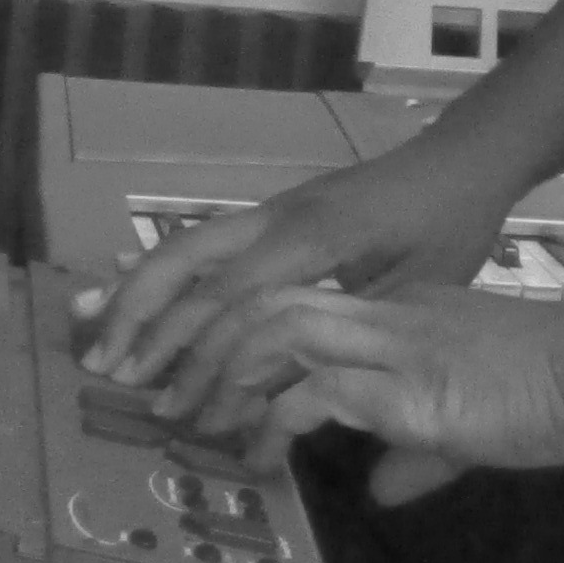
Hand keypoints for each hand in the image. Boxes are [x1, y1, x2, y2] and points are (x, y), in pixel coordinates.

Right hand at [70, 137, 502, 427]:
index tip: (164, 401)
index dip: (190, 352)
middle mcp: (277, 217)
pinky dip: (164, 265)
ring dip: (140, 290)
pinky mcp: (274, 212)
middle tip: (103, 371)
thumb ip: (351, 332)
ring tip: (101, 336)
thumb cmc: (448, 229)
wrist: (462, 162)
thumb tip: (292, 395)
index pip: (229, 298)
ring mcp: (271, 210)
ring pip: (186, 243)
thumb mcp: (414, 292)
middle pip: (185, 260)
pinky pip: (207, 237)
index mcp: (313, 238)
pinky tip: (132, 281)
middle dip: (139, 315)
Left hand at [200, 281, 563, 499]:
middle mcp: (388, 316)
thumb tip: (380, 488)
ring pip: (279, 331)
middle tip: (180, 401)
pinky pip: (319, 391)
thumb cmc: (557, 390)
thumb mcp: (474, 424)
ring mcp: (395, 346)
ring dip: (229, 376)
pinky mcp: (407, 388)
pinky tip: (262, 456)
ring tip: (204, 425)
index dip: (247, 342)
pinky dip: (277, 421)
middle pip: (272, 304)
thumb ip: (419, 451)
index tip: (216, 387)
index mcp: (406, 313)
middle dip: (212, 345)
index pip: (305, 310)